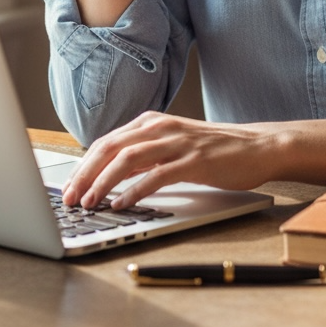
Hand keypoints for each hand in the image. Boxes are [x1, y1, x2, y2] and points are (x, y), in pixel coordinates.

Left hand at [61, 112, 279, 208]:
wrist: (257, 146)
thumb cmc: (214, 151)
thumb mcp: (172, 146)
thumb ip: (143, 157)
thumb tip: (109, 176)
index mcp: (152, 122)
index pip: (106, 142)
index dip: (82, 166)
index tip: (68, 188)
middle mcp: (161, 127)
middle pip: (110, 147)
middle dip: (85, 174)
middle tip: (70, 198)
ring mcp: (178, 142)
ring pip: (128, 158)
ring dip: (104, 182)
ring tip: (90, 202)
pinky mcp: (194, 160)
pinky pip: (157, 175)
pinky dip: (135, 190)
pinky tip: (122, 204)